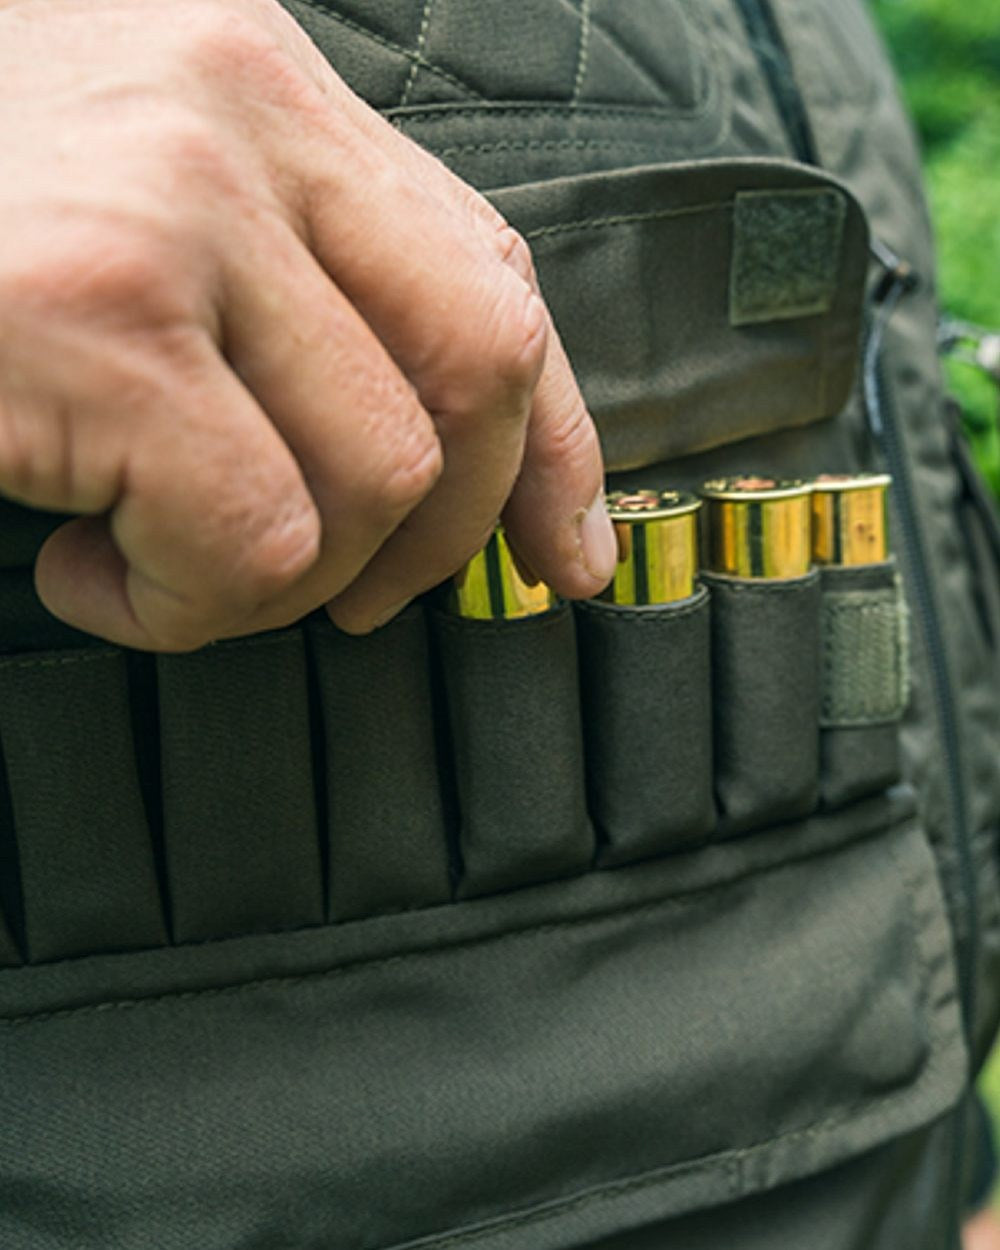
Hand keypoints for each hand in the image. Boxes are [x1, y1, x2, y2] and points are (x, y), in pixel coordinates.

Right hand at [0, 0, 615, 649]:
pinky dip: (188, 603)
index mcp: (265, 88)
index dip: (557, 442)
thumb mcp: (139, 205)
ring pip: (375, 476)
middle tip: (340, 592)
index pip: (493, 272)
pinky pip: (253, 536)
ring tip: (163, 566)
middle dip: (437, 533)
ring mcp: (168, 212)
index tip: (565, 553)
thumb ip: (285, 289)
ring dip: (284, 580)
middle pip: (481, 371)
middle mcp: (238, 119)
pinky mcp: (89, 322)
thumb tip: (408, 448)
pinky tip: (87, 568)